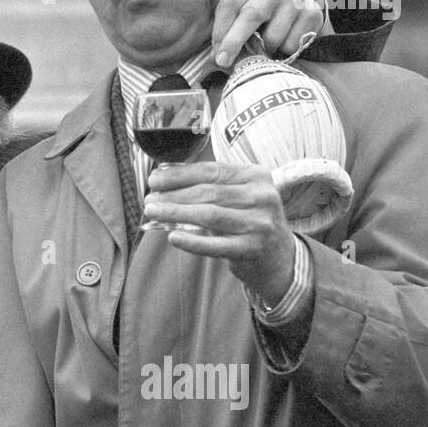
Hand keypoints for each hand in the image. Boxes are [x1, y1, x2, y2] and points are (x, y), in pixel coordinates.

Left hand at [144, 162, 294, 301]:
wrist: (278, 256)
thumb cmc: (248, 219)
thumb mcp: (239, 195)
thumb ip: (210, 184)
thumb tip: (163, 178)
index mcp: (256, 176)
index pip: (211, 170)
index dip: (179, 175)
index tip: (154, 179)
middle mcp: (262, 197)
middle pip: (208, 192)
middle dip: (173, 195)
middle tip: (149, 200)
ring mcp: (260, 224)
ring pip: (210, 215)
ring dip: (176, 213)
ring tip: (153, 212)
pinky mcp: (253, 249)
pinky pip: (216, 245)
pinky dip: (192, 241)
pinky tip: (172, 237)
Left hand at [211, 0, 326, 67]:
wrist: (300, 9)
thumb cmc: (262, 16)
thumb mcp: (242, 14)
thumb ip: (227, 31)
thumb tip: (216, 59)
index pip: (231, 4)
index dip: (221, 30)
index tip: (216, 54)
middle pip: (251, 15)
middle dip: (234, 41)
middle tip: (223, 61)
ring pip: (272, 36)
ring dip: (264, 50)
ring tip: (266, 46)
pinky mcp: (311, 12)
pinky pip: (291, 44)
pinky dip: (284, 51)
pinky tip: (285, 41)